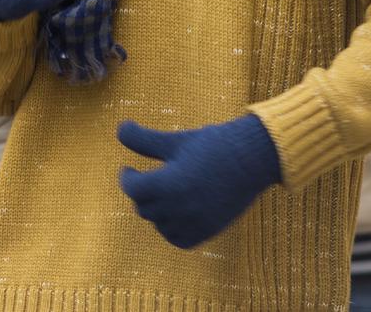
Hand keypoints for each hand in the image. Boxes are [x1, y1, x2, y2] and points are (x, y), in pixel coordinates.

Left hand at [118, 114, 280, 248]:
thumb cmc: (211, 145)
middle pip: (144, 208)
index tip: (128, 170)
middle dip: (140, 193)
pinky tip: (173, 212)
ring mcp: (197, 222)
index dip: (126, 178)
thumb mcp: (174, 140)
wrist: (252, 158)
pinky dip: (171, 230)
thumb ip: (143, 139)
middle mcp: (182, 208)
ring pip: (160, 225)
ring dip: (154, 211)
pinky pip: (180, 240)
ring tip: (159, 193)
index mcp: (170, 184)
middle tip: (144, 178)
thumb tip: (119, 129)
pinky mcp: (211, 229)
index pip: (134, 190)